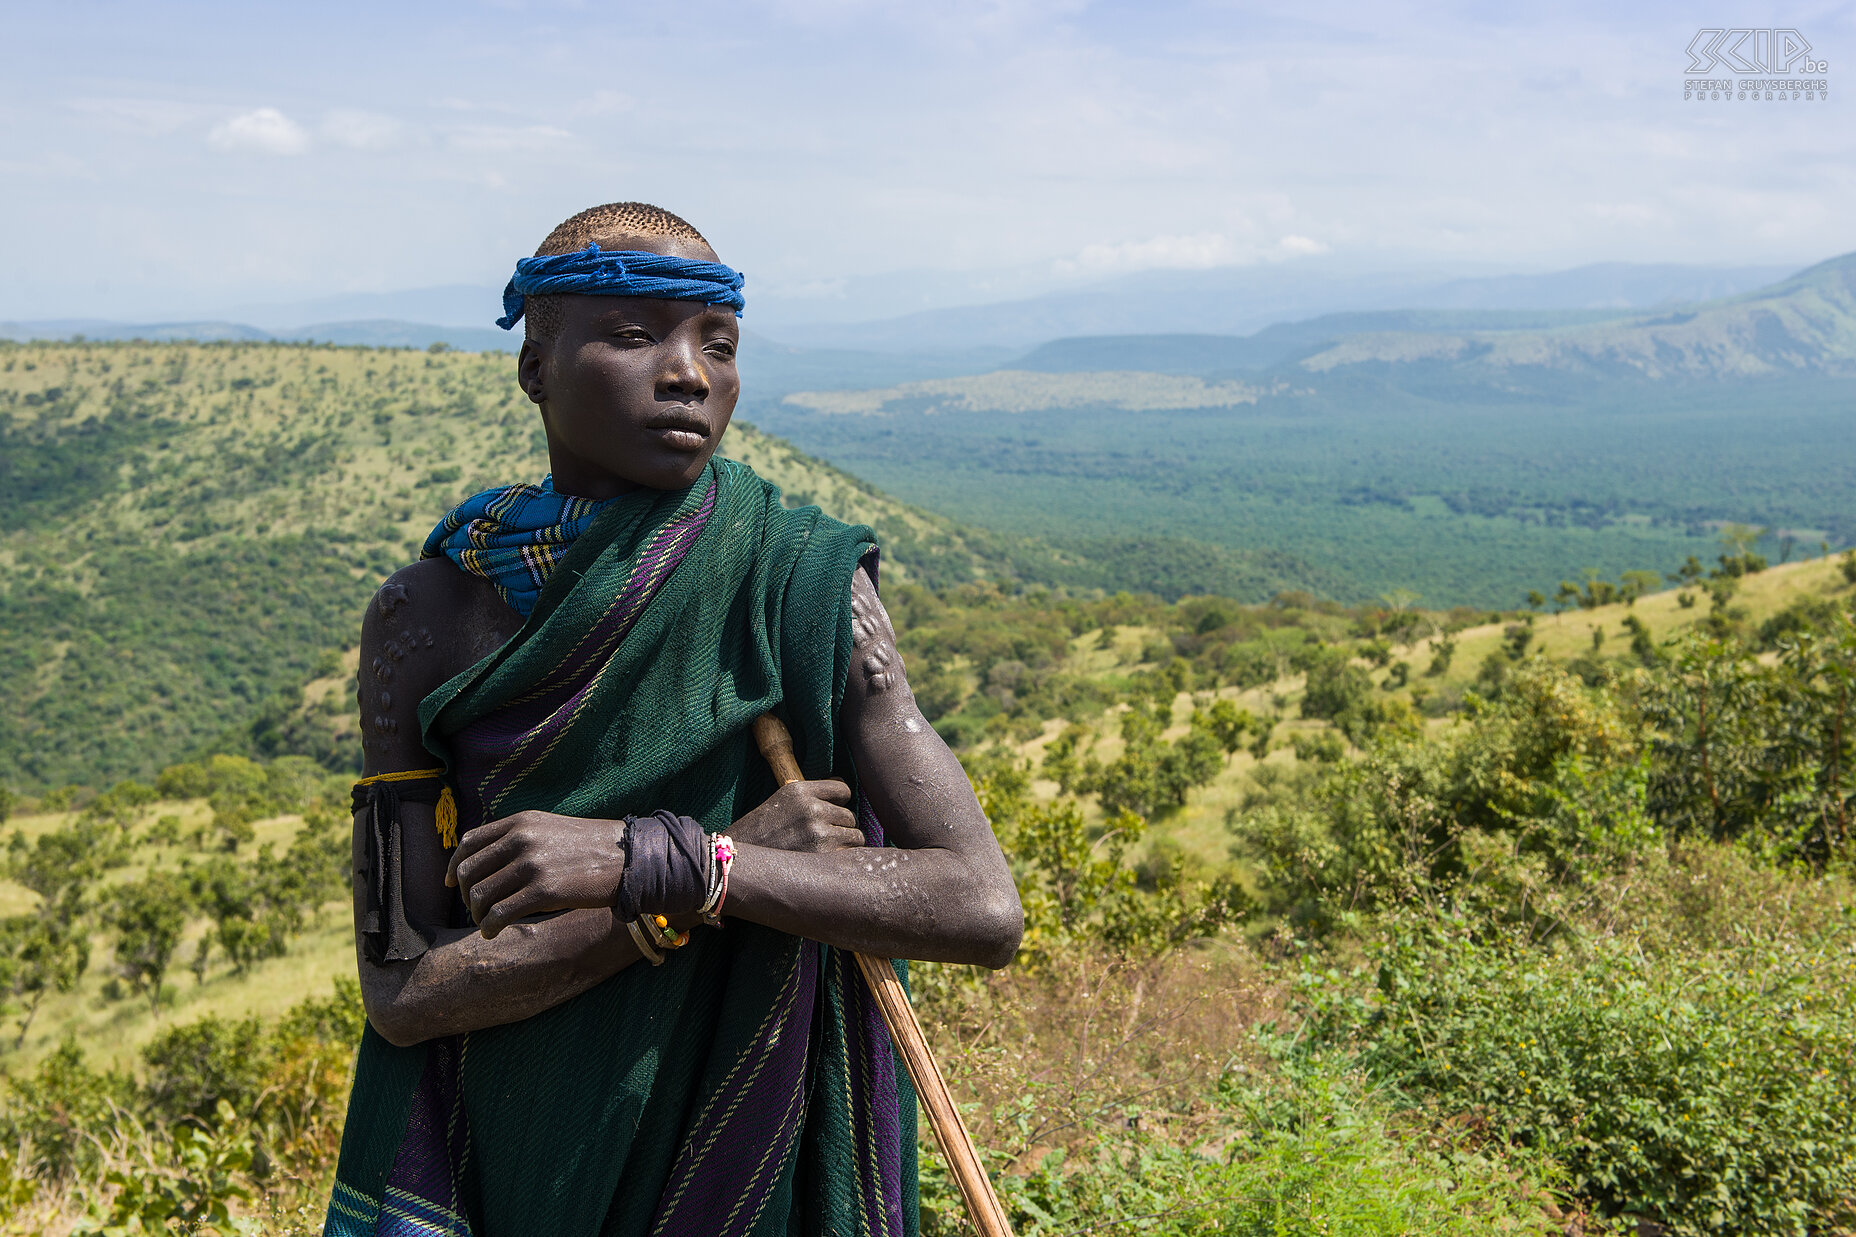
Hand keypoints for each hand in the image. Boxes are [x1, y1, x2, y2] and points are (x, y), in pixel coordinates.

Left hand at [446, 810, 624, 938]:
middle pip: (469, 871)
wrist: (627, 858)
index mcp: (521, 822)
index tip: (453, 884)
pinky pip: (499, 914)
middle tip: (476, 909)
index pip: (469, 842)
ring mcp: (531, 865)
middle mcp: (521, 840)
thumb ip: (518, 838)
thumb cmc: (589, 847)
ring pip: (480, 895)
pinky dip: (489, 927)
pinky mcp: (543, 891)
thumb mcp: (549, 830)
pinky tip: (493, 932)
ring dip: (477, 914)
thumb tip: (487, 862)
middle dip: (466, 895)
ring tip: (486, 923)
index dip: (455, 866)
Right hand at [730, 780, 863, 852]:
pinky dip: (843, 860)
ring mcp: (818, 832)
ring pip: (855, 836)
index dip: (840, 802)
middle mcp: (811, 808)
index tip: (832, 812)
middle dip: (841, 827)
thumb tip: (846, 794)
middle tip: (823, 838)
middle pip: (850, 816)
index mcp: (800, 790)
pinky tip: (827, 863)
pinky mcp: (822, 856)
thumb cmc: (761, 832)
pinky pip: (850, 854)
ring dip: (845, 844)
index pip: (843, 789)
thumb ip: (810, 796)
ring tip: (826, 852)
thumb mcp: (781, 802)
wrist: (738, 860)